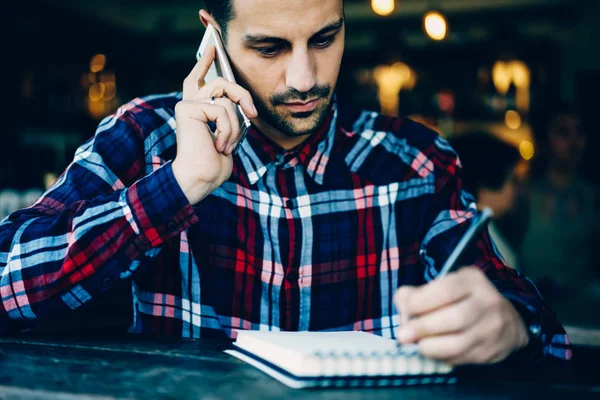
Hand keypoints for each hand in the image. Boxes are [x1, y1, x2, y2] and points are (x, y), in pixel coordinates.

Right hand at [172, 45, 257, 204]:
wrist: (200, 178)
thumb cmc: (213, 164)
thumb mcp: (228, 136)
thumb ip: (230, 117)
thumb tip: (242, 104)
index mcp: (196, 110)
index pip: (198, 80)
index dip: (204, 63)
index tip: (213, 48)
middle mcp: (189, 103)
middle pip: (222, 82)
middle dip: (242, 95)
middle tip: (252, 112)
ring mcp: (187, 104)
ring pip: (226, 97)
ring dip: (235, 124)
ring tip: (226, 145)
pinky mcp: (188, 108)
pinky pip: (223, 110)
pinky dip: (228, 130)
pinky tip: (218, 145)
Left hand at [393, 267, 529, 364]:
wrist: (507, 321)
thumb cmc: (462, 300)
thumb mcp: (443, 286)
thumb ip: (417, 293)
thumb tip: (403, 308)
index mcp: (472, 280)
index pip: (447, 290)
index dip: (422, 301)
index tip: (406, 309)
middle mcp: (487, 303)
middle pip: (455, 318)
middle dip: (424, 328)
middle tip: (403, 335)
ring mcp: (492, 329)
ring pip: (458, 344)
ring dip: (430, 347)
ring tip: (417, 345)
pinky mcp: (491, 352)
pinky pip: (460, 358)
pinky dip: (441, 357)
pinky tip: (433, 351)